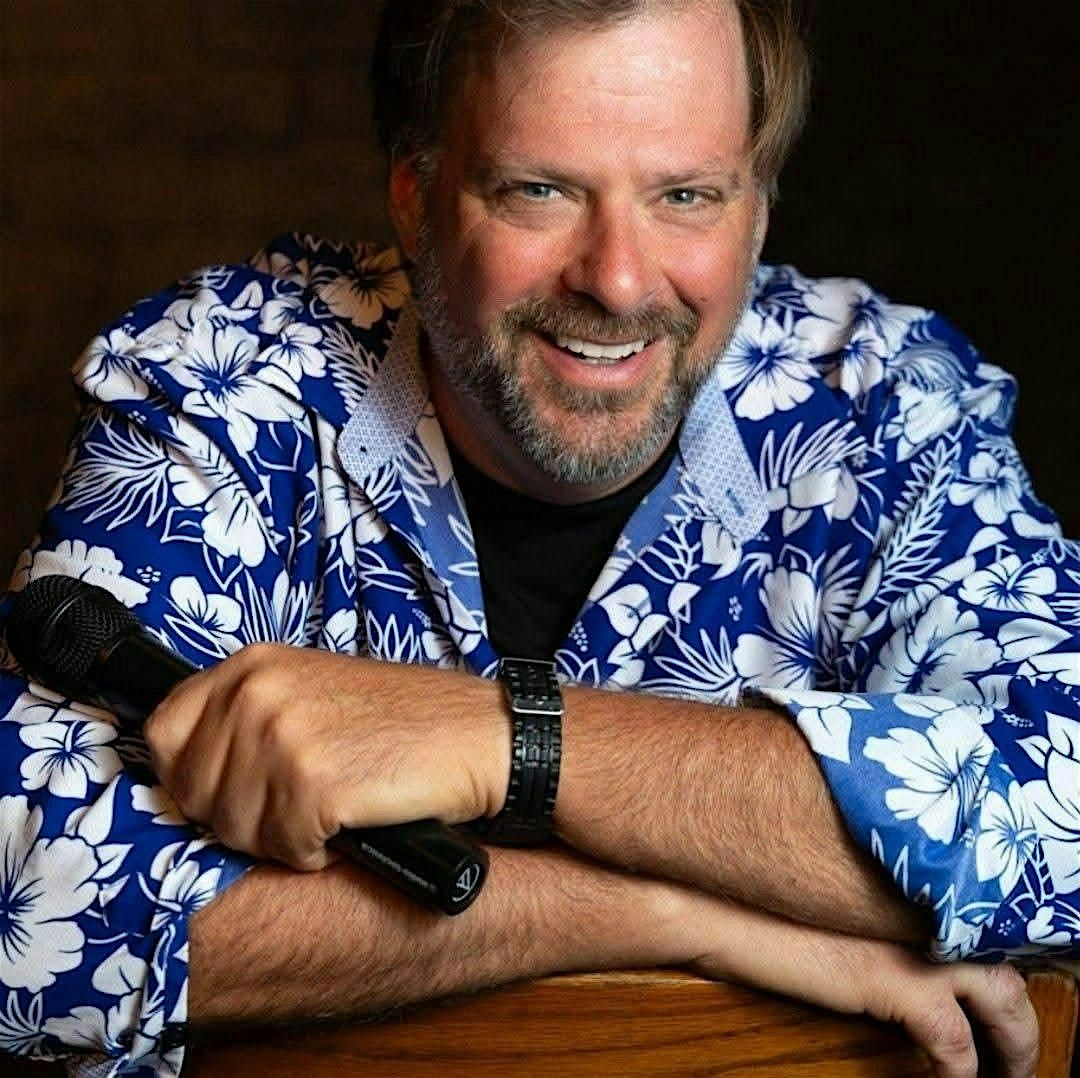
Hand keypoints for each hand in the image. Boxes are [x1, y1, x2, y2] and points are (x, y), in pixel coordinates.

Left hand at [144, 643, 507, 869]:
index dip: (192, 775)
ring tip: (330, 808)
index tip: (232, 788)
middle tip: (298, 804)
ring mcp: (284, 737)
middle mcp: (258, 693)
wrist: (478, 736)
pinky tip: (350, 823)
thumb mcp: (309, 694)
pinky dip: (316, 853)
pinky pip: (285, 850)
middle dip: (240, 814)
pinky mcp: (314, 785)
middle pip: (195, 792)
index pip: (165, 733)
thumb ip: (246, 716)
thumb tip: (183, 773)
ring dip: (281, 837)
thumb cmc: (401, 723)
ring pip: (235, 829)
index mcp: (253, 664)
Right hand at [689, 910, 1037, 1077]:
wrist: (724, 905)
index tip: (1001, 1001)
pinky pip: (954, 1042)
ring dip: (1015, 1043)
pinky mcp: (893, 980)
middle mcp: (923, 906)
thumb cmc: (765, 904)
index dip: (1001, 962)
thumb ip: (878, 921)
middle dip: (1020, 1015)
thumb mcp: (837, 905)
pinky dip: (962, 1072)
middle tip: (1017, 1054)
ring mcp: (913, 941)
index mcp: (911, 885)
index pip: (983, 923)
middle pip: (1006, 959)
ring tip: (1009, 1076)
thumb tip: (905, 952)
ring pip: (1005, 998)